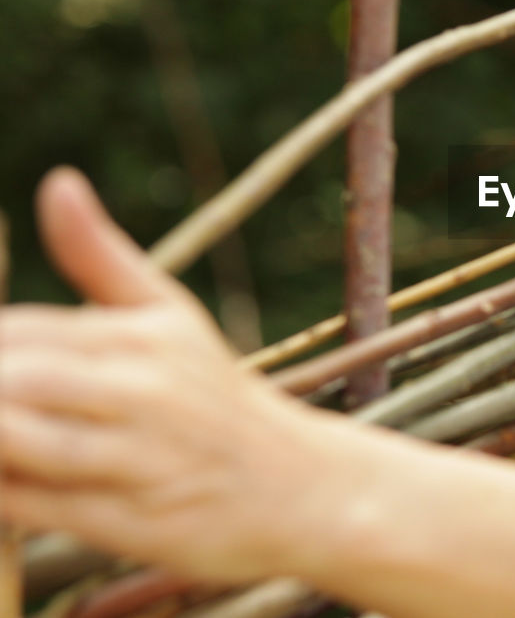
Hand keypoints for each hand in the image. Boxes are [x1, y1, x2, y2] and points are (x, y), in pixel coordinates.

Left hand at [0, 169, 332, 581]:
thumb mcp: (170, 316)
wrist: (297, 484)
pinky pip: (31, 507)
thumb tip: (57, 180)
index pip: (16, 331)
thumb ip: (100, 255)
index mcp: (143, 337)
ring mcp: (136, 461)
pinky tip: (5, 476)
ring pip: (14, 440)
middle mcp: (142, 393)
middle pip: (11, 379)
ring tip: (4, 432)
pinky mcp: (129, 523)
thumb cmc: (215, 395)